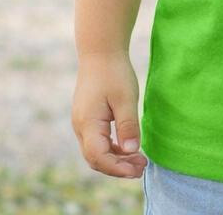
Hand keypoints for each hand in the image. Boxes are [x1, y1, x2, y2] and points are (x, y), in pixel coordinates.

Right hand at [71, 51, 147, 177]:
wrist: (100, 51)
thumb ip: (128, 125)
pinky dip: (112, 148)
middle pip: (95, 158)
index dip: (118, 168)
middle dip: (118, 167)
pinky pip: (97, 141)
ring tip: (139, 159)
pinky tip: (128, 147)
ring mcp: (81, 122)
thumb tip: (132, 151)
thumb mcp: (126, 98)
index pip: (99, 157)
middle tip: (142, 167)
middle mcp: (80, 126)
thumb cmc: (114, 72)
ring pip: (96, 151)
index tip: (137, 170)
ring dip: (116, 159)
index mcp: (88, 123)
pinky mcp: (87, 118)